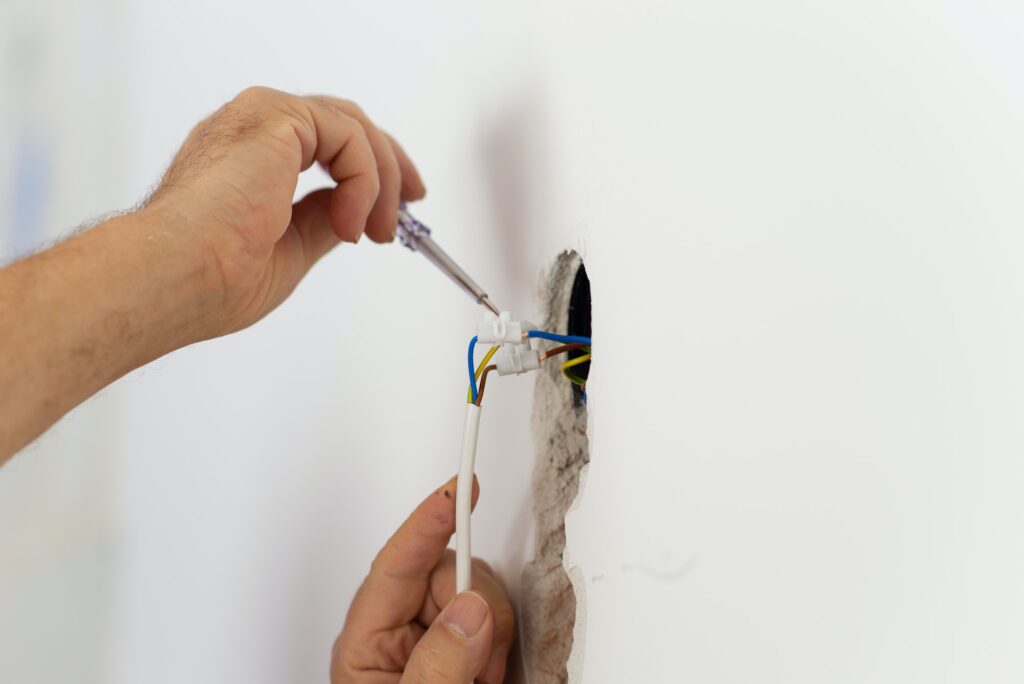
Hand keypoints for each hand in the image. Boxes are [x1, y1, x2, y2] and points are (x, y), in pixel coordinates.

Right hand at [146, 86, 424, 339]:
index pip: (326, 144)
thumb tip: (354, 217)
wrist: (174, 276)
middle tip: (414, 202)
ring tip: (380, 232)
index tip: (401, 206)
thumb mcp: (290, 252)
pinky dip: (364, 181)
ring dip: (381, 181)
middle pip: (345, 124)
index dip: (371, 171)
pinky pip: (349, 137)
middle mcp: (253, 129)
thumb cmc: (211, 279)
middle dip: (389, 164)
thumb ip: (320, 224)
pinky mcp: (275, 117)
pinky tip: (350, 223)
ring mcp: (261, 117)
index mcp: (248, 158)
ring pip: (353, 127)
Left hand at [332, 476, 514, 682]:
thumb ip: (439, 663)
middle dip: (480, 608)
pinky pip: (493, 615)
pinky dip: (501, 640)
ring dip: (495, 632)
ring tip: (483, 679)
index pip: (395, 564)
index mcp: (366, 642)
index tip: (458, 488)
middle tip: (483, 668)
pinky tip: (489, 674)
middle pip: (449, 573)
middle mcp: (397, 632)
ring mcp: (431, 638)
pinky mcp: (462, 648)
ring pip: (478, 590)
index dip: (428, 522)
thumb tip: (471, 608)